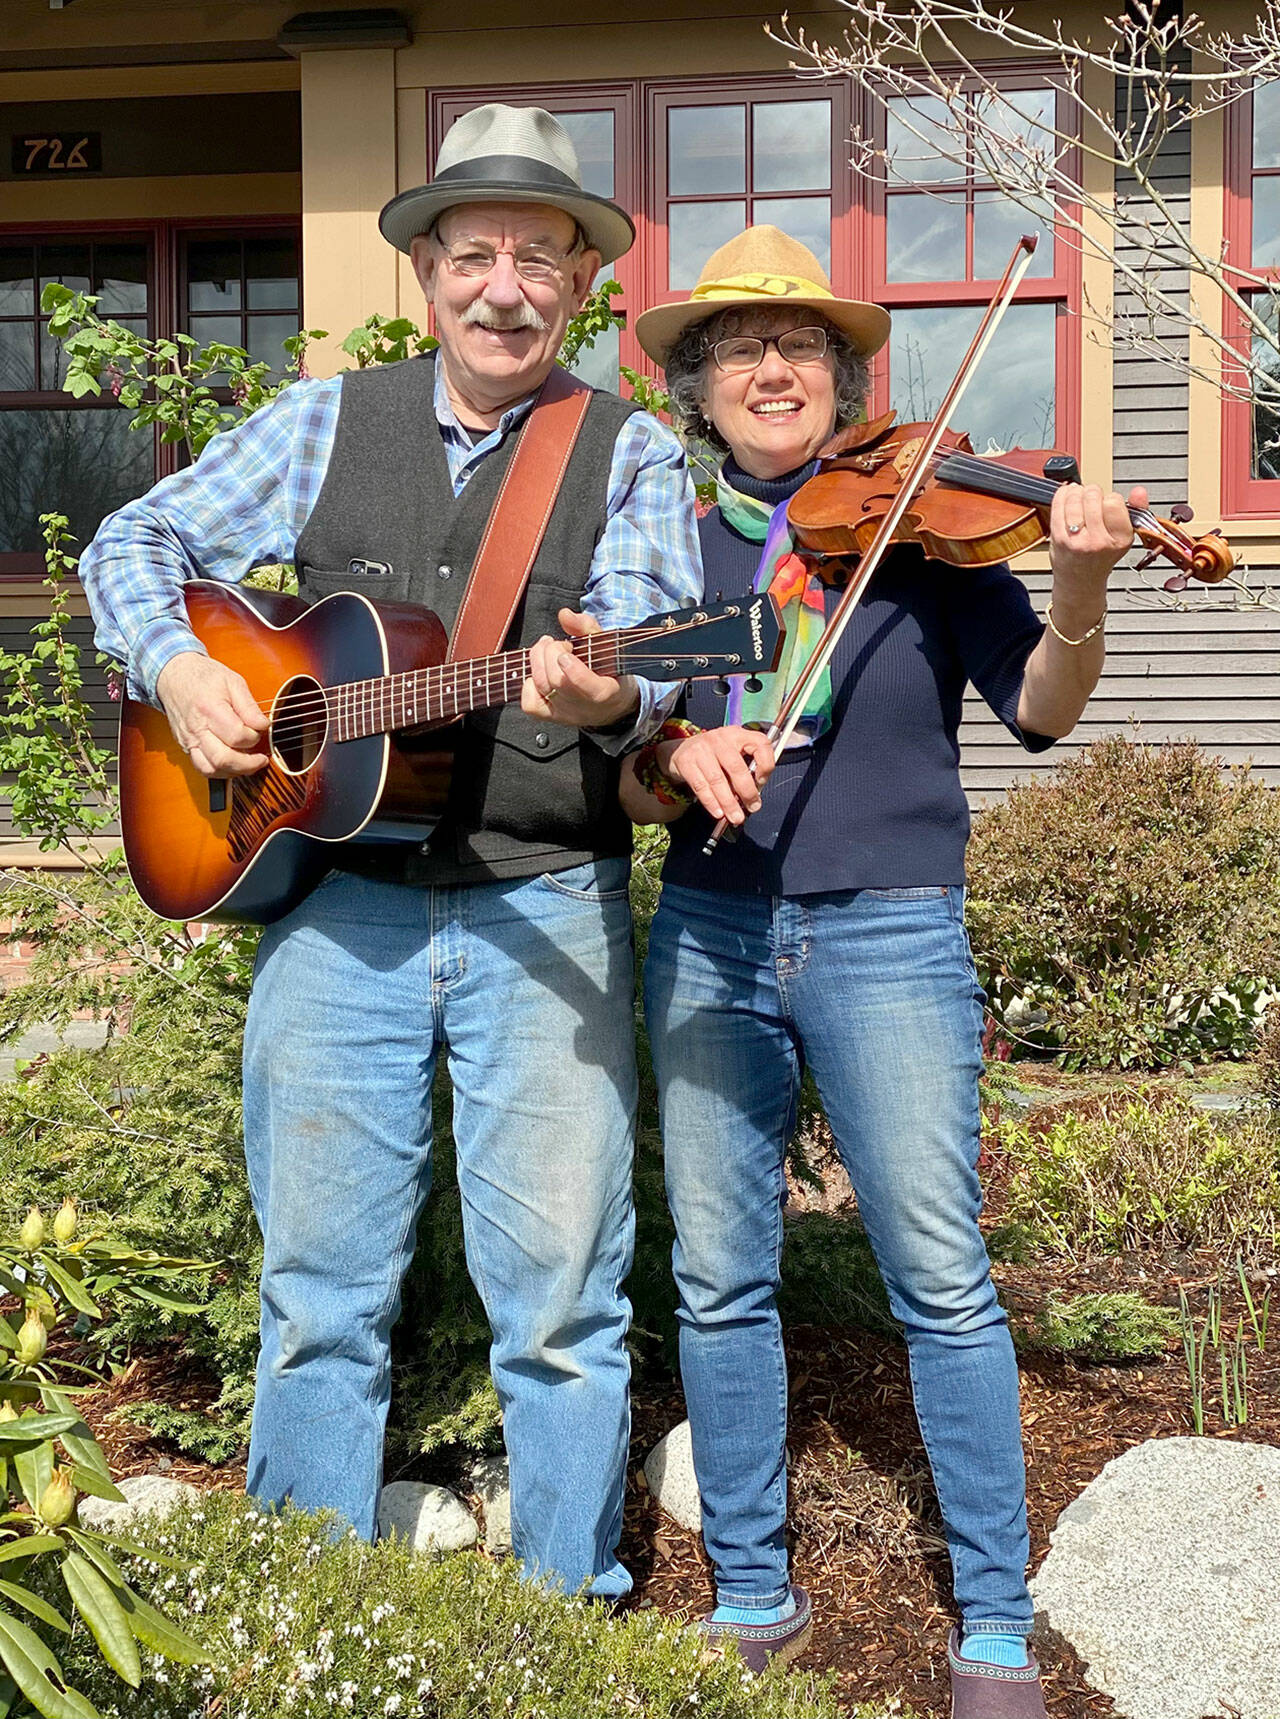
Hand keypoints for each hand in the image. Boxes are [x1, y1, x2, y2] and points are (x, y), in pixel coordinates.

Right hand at [155, 651, 269, 777]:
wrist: (174, 676)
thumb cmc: (203, 677)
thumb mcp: (232, 681)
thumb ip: (249, 706)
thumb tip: (262, 725)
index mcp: (209, 709)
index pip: (236, 736)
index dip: (254, 736)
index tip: (261, 729)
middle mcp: (196, 729)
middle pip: (223, 759)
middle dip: (248, 764)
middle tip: (261, 758)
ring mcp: (188, 740)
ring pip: (211, 769)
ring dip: (234, 771)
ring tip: (250, 764)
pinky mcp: (186, 747)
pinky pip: (202, 768)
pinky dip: (220, 771)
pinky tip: (234, 764)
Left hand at [522, 608, 639, 729]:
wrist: (611, 705)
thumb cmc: (610, 672)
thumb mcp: (608, 646)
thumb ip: (587, 628)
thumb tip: (564, 615)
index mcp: (606, 691)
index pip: (588, 687)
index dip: (573, 670)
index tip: (567, 653)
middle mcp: (584, 707)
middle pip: (557, 680)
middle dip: (552, 652)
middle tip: (560, 644)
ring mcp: (565, 714)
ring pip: (541, 686)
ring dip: (538, 659)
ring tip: (548, 649)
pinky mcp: (551, 717)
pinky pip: (530, 704)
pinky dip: (529, 684)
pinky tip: (540, 673)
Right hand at [666, 726, 776, 824]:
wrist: (681, 750)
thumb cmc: (714, 756)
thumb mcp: (732, 753)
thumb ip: (745, 769)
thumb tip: (753, 797)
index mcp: (737, 735)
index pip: (760, 743)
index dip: (766, 764)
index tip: (762, 782)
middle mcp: (720, 739)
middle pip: (736, 767)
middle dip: (747, 792)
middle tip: (752, 807)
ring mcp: (701, 749)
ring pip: (717, 780)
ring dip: (728, 802)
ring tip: (736, 817)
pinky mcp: (686, 762)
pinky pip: (700, 786)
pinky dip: (711, 802)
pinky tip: (718, 812)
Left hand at [1048, 482, 1143, 623]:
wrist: (1080, 581)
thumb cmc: (1101, 557)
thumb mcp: (1124, 536)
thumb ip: (1136, 510)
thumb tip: (1140, 491)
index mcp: (1120, 539)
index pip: (1114, 502)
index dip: (1110, 498)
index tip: (1108, 504)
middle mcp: (1098, 541)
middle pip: (1093, 496)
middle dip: (1092, 492)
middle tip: (1092, 500)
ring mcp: (1077, 540)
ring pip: (1074, 498)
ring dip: (1076, 492)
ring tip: (1079, 498)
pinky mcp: (1059, 538)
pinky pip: (1058, 506)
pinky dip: (1061, 495)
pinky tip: (1066, 496)